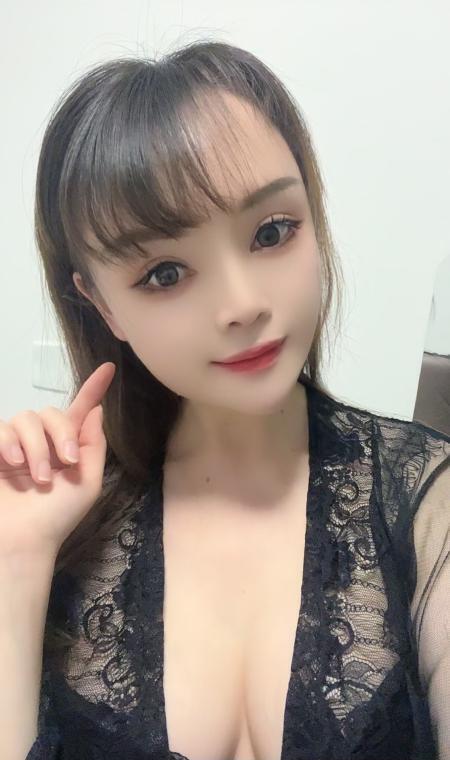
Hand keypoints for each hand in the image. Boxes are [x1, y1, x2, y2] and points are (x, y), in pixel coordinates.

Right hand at [0, 362, 115, 561]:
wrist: (22, 541)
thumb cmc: (55, 519)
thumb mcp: (86, 484)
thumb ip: (93, 446)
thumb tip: (97, 410)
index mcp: (66, 448)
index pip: (79, 412)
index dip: (93, 388)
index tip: (109, 367)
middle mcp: (41, 442)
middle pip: (50, 412)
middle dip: (61, 434)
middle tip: (66, 462)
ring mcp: (14, 445)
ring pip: (25, 418)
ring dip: (35, 447)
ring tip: (36, 477)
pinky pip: (0, 428)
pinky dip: (8, 442)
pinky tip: (12, 463)